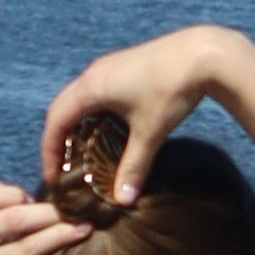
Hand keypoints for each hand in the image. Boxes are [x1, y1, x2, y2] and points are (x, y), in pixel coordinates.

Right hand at [41, 27, 254, 206]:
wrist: (205, 53)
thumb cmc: (172, 89)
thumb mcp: (151, 133)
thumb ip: (134, 167)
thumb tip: (122, 200)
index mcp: (91, 87)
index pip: (56, 121)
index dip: (50, 151)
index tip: (52, 177)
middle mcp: (94, 73)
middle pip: (62, 108)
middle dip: (58, 139)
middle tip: (62, 167)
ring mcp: (109, 67)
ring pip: (79, 99)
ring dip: (76, 125)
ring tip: (81, 152)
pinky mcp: (124, 67)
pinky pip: (96, 92)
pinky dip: (93, 114)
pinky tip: (107, 131)